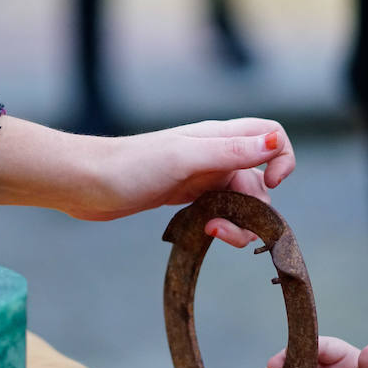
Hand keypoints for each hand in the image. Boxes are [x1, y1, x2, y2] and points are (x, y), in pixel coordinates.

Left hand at [0, 116, 294, 246]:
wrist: (86, 183)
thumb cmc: (131, 166)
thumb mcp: (185, 158)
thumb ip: (231, 151)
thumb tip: (276, 141)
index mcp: (219, 137)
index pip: (272, 134)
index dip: (281, 158)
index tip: (271, 184)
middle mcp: (215, 154)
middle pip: (259, 179)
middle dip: (255, 208)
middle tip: (227, 227)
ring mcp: (201, 176)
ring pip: (240, 201)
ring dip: (237, 223)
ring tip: (211, 233)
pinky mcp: (188, 197)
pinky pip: (220, 211)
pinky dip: (220, 225)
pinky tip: (202, 232)